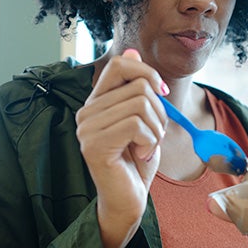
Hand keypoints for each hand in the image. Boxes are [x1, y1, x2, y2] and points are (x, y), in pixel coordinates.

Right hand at [75, 48, 167, 247]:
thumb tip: (131, 48)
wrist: (129, 199)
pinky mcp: (94, 145)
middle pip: (138, 85)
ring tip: (147, 146)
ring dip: (156, 128)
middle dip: (159, 111)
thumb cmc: (137, 161)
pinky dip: (149, 140)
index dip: (147, 72)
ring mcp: (87, 128)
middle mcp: (86, 111)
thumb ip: (136, 87)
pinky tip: (141, 155)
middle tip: (154, 135)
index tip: (161, 93)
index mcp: (97, 101)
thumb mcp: (144, 119)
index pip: (119, 64)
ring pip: (139, 104)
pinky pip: (135, 124)